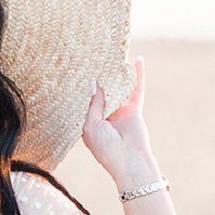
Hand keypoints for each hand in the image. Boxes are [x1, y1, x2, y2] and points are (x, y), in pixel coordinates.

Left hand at [81, 56, 158, 184]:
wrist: (129, 161)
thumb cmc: (105, 148)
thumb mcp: (91, 126)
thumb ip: (93, 105)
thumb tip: (94, 84)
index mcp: (89, 122)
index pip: (85, 101)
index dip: (82, 87)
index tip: (76, 70)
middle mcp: (104, 115)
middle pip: (102, 91)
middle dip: (99, 76)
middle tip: (93, 56)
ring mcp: (119, 111)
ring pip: (118, 87)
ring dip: (117, 73)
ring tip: (113, 54)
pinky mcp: (133, 109)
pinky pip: (136, 88)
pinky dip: (138, 75)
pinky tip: (138, 60)